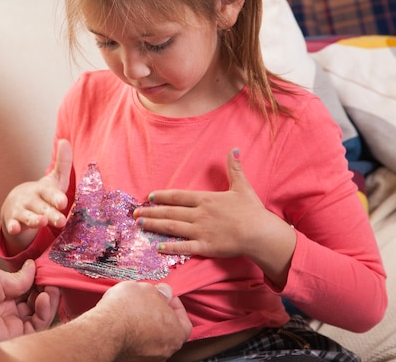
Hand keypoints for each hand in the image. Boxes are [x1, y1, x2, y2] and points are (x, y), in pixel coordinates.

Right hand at [0, 139, 72, 251]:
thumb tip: (65, 140)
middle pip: (43, 207)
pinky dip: (12, 226)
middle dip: (51, 213)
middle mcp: (32, 199)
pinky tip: (14, 228)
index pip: (51, 193)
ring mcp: (21, 210)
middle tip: (61, 220)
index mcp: (44, 189)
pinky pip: (12, 224)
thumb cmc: (43, 192)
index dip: (56, 197)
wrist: (17, 202)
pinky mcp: (13, 220)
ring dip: (34, 220)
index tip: (63, 202)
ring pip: (28, 216)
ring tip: (42, 222)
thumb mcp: (54, 179)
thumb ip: (63, 163)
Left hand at [0, 260, 59, 340]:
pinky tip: (45, 296)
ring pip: (39, 316)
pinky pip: (36, 326)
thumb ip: (17, 278)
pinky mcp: (14, 336)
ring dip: (49, 300)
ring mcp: (9, 324)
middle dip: (46, 289)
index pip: (25, 291)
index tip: (46, 270)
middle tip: (52, 278)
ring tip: (51, 287)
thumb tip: (32, 267)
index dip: (38, 281)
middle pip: (34, 304)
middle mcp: (5, 312)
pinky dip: (45, 311)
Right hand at [94, 281, 191, 360]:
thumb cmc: (128, 310)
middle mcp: (164, 351)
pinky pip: (135, 345)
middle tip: (148, 302)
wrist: (103, 329)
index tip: (166, 297)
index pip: (184, 321)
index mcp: (176, 334)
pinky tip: (122, 323)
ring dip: (144, 326)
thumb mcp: (149, 289)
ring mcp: (146, 359)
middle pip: (166, 331)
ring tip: (132, 311)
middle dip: (158, 315)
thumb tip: (164, 293)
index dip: (175, 306)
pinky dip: (131, 335)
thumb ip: (161, 293)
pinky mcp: (129, 360)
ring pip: (150, 340)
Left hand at [135, 148, 295, 287]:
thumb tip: (234, 149)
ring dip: (155, 226)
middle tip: (135, 213)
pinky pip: (184, 247)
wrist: (260, 233)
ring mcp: (201, 231)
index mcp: (206, 199)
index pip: (179, 196)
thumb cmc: (252, 210)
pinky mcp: (205, 246)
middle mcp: (199, 214)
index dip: (163, 196)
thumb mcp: (242, 186)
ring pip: (172, 227)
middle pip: (170, 212)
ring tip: (140, 225)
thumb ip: (234, 168)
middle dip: (151, 212)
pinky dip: (171, 247)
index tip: (150, 197)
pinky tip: (158, 247)